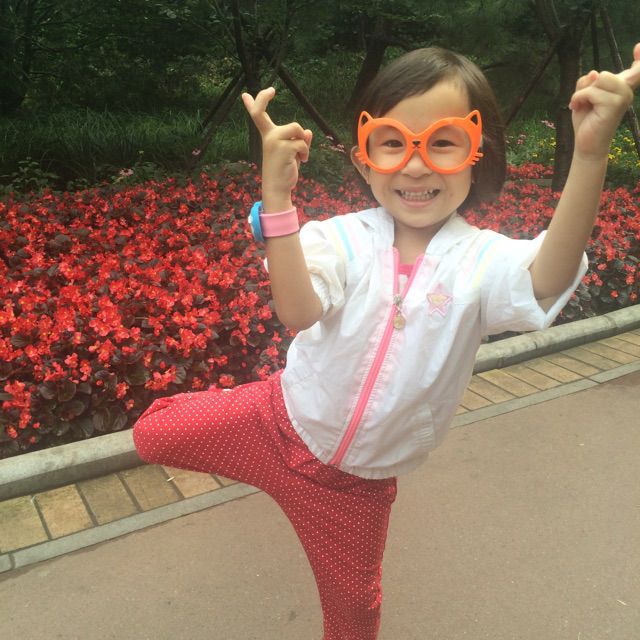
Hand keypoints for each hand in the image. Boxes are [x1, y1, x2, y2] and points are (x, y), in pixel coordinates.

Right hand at [242, 87, 312, 207]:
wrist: (278, 188)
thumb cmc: (285, 171)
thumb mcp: (293, 154)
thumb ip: (300, 142)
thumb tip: (309, 132)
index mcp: (268, 136)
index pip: (258, 117)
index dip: (253, 105)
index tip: (245, 95)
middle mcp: (269, 137)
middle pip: (261, 112)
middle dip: (262, 97)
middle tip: (270, 90)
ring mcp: (274, 141)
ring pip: (296, 129)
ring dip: (303, 142)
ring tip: (300, 155)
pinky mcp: (283, 148)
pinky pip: (302, 143)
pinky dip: (305, 152)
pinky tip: (302, 161)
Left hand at [569, 42, 639, 159]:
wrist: (586, 145)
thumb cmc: (586, 121)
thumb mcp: (583, 96)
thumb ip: (588, 82)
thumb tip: (595, 73)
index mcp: (621, 87)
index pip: (636, 69)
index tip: (638, 47)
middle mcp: (626, 91)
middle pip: (604, 74)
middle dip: (587, 87)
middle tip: (582, 101)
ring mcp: (623, 97)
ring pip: (599, 79)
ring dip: (582, 93)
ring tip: (581, 105)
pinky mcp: (615, 104)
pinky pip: (592, 91)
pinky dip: (579, 98)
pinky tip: (576, 108)